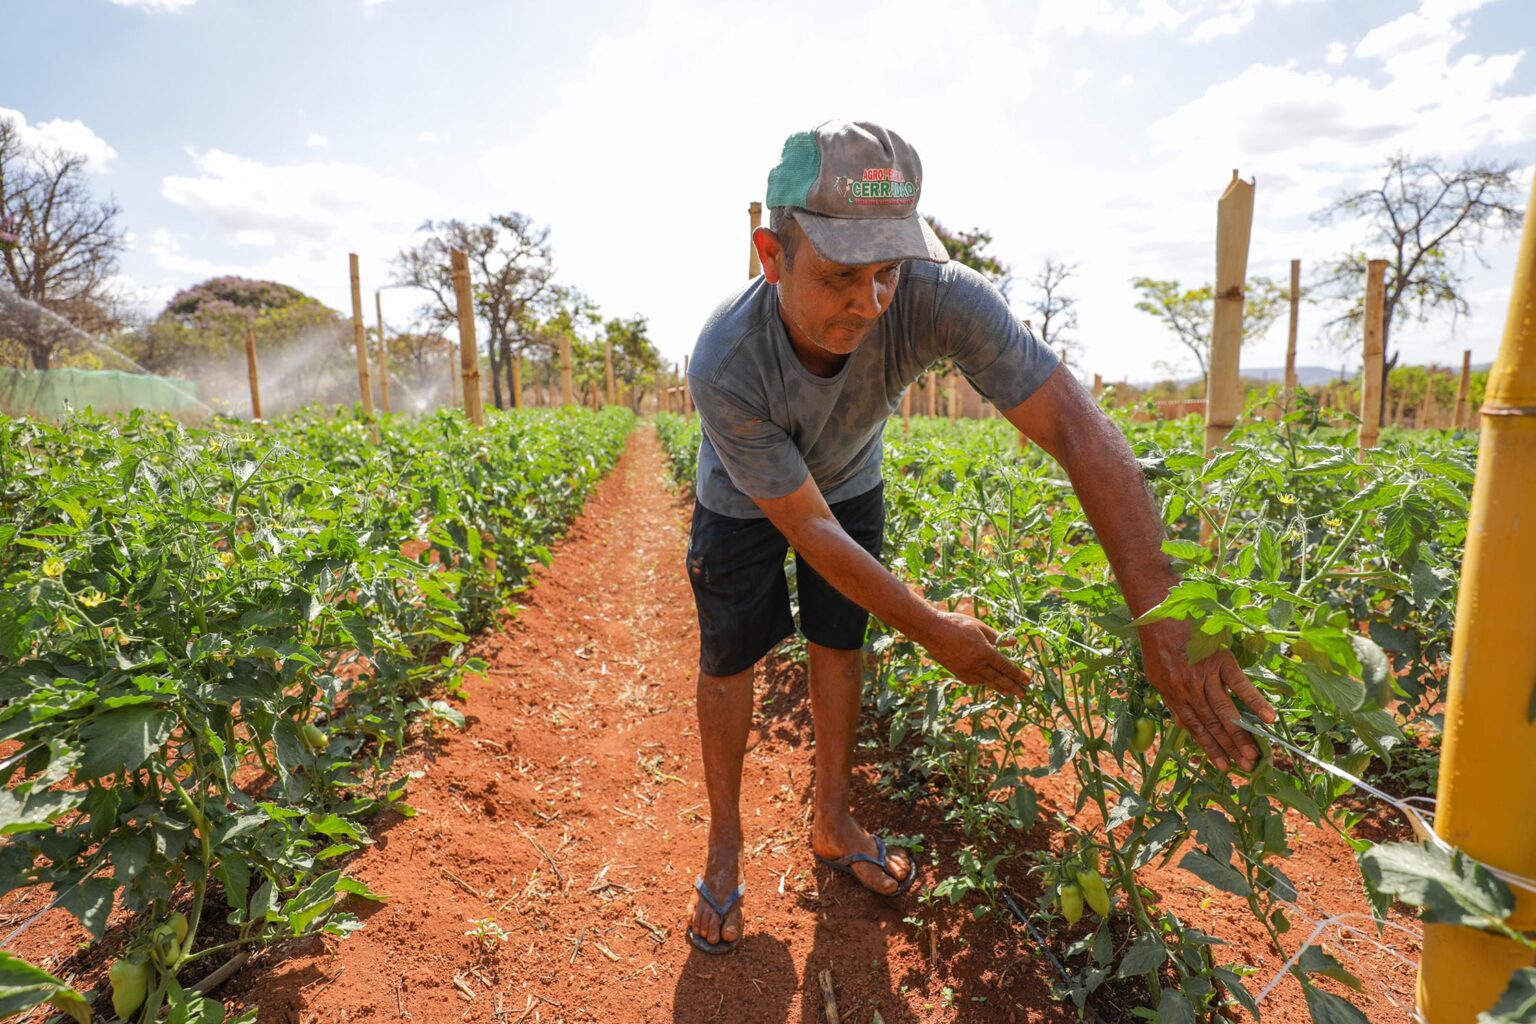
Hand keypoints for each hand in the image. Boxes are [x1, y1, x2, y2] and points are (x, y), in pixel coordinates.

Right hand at [920, 610, 1030, 697]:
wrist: (932, 631)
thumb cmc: (956, 624)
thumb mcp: (980, 626)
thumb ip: (997, 637)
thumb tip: (1014, 642)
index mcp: (985, 652)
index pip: (1006, 667)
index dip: (1018, 675)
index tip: (1028, 681)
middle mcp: (977, 665)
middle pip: (999, 679)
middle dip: (1013, 687)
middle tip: (1024, 695)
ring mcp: (967, 671)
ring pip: (987, 683)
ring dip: (1000, 689)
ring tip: (1010, 695)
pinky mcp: (958, 673)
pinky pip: (975, 681)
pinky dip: (984, 683)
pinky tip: (988, 684)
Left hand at [1140, 618, 1276, 771]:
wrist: (1160, 611)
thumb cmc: (1157, 641)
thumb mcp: (1155, 674)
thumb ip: (1170, 699)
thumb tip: (1181, 723)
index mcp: (1173, 694)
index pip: (1194, 727)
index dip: (1209, 747)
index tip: (1222, 766)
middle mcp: (1189, 689)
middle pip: (1212, 723)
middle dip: (1229, 748)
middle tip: (1246, 768)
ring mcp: (1205, 676)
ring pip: (1225, 711)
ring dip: (1240, 735)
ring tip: (1254, 755)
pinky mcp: (1220, 660)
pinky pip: (1240, 685)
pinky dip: (1255, 702)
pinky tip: (1268, 719)